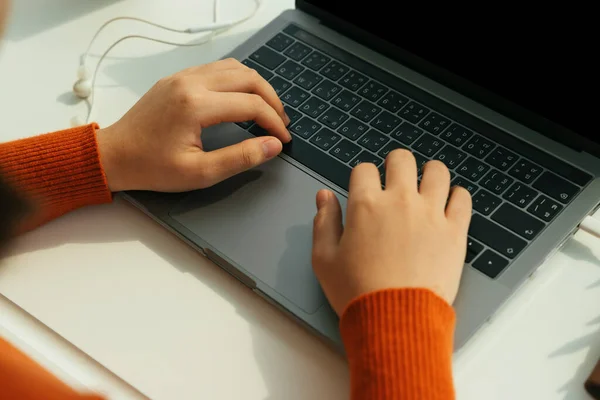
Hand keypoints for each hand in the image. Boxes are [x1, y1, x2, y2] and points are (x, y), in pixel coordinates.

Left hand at [96, 58, 291, 191]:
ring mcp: (182, 76)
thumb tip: (272, 146)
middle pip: (248, 78)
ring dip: (256, 86)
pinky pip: (216, 68)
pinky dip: (237, 80)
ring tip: (267, 109)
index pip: (251, 105)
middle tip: (281, 122)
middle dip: (272, 100)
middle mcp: (190, 82)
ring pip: (234, 67)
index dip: (274, 122)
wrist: (113, 155)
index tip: (282, 140)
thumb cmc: (151, 167)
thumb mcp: (199, 173)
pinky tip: (242, 98)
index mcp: (196, 105)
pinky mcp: (177, 78)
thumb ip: (240, 158)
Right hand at [311, 149, 471, 315]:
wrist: (394, 320)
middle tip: (395, 179)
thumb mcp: (324, 259)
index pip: (365, 169)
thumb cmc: (357, 292)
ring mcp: (431, 214)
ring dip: (429, 173)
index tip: (366, 189)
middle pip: (402, 159)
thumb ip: (323, 222)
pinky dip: (456, 196)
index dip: (363, 177)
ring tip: (425, 185)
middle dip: (395, 164)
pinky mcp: (455, 231)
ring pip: (437, 171)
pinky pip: (463, 198)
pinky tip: (448, 204)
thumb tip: (324, 196)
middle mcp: (400, 201)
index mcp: (366, 205)